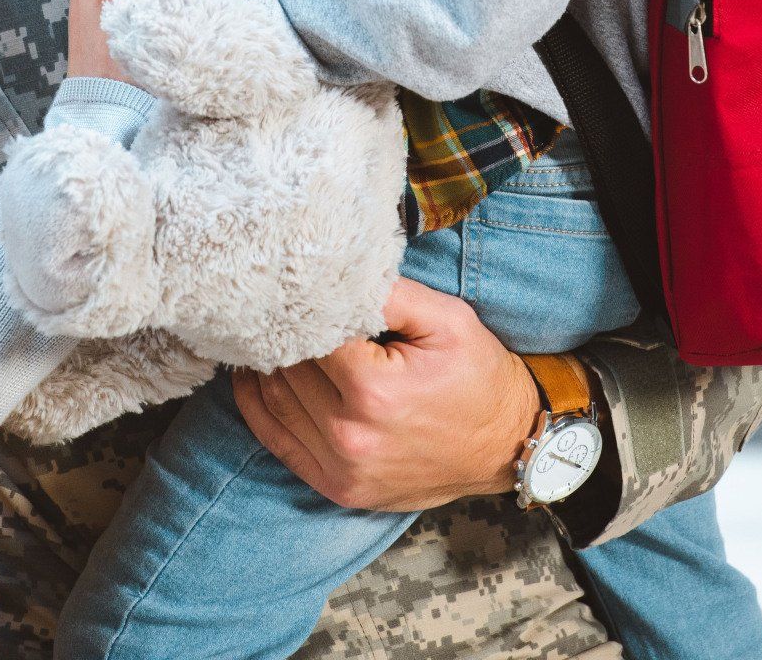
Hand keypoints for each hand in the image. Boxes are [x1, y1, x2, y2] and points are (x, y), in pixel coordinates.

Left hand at [231, 279, 542, 512]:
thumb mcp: (446, 318)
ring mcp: (341, 468)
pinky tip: (254, 375)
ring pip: (273, 399)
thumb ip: (386, 291)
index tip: (298, 281)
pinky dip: (256, 405)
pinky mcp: (337, 489)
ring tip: (266, 330)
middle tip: (279, 301)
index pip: (307, 330)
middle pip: (286, 365)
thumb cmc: (477, 375)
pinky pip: (275, 440)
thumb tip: (334, 272)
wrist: (506, 446)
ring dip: (266, 363)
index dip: (302, 302)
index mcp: (373, 390)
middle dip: (283, 331)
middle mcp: (350, 435)